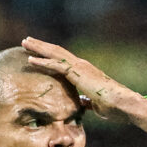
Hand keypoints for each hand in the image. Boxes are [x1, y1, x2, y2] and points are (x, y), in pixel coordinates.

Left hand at [21, 37, 137, 118]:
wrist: (121, 103)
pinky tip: (30, 60)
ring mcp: (78, 67)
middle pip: (57, 52)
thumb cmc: (112, 106)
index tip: (38, 52)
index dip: (50, 55)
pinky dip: (42, 61)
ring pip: (54, 54)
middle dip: (41, 46)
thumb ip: (86, 100)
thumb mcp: (94, 103)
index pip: (63, 60)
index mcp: (84, 71)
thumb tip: (81, 101)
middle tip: (27, 41)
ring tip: (25, 42)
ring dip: (38, 48)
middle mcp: (81, 65)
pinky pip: (55, 65)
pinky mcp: (76, 72)